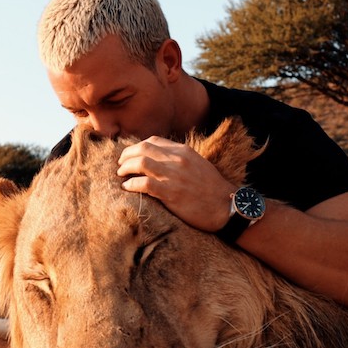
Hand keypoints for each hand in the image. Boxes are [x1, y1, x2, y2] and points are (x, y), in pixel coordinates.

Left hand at [116, 136, 235, 231]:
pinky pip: (144, 184)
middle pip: (143, 148)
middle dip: (126, 155)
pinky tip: (127, 188)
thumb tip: (159, 160)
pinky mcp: (171, 193)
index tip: (130, 155)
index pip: (153, 141)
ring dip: (125, 169)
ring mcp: (174, 176)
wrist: (227, 207)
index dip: (137, 147)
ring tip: (120, 175)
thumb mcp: (197, 165)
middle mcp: (177, 160)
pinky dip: (131, 184)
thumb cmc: (212, 189)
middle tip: (120, 165)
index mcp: (184, 151)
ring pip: (140, 163)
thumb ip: (179, 159)